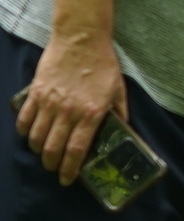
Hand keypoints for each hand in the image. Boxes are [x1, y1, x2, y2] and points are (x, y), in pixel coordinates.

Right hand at [16, 33, 126, 184]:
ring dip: (38, 150)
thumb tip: (122, 130)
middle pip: (53, 148)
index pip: (77, 150)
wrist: (81, 40)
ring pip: (36, 136)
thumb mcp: (119, 91)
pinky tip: (29, 135)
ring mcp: (49, 102)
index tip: (66, 180)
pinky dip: (24, 131)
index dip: (69, 169)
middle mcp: (69, 112)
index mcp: (92, 114)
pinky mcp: (36, 93)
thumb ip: (119, 113)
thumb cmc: (103, 65)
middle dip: (51, 164)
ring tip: (43, 154)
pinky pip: (24, 118)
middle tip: (53, 169)